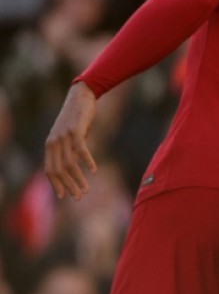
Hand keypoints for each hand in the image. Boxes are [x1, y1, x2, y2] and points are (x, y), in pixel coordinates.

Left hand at [45, 82, 97, 199]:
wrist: (80, 97)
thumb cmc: (76, 118)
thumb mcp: (69, 136)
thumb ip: (68, 150)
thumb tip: (73, 166)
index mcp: (50, 145)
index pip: (49, 170)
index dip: (56, 184)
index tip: (64, 196)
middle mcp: (53, 142)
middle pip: (59, 170)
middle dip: (68, 186)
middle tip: (79, 197)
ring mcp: (63, 136)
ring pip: (69, 164)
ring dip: (78, 179)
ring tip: (86, 189)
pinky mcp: (75, 130)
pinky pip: (80, 150)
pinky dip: (87, 161)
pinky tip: (94, 170)